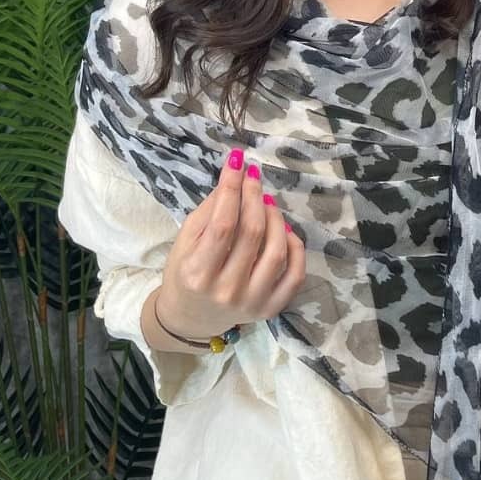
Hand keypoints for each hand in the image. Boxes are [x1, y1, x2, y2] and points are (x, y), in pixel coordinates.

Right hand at [156, 151, 305, 338]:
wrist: (191, 318)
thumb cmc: (185, 273)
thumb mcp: (185, 240)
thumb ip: (209, 210)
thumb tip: (235, 178)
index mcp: (198, 274)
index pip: (223, 224)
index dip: (232, 188)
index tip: (237, 161)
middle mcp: (226, 291)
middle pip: (252, 233)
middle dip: (254, 195)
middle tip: (253, 176)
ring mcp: (252, 303)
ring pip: (276, 251)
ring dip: (276, 217)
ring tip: (267, 201)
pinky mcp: (270, 310)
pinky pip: (295, 275)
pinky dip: (295, 247)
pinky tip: (284, 230)